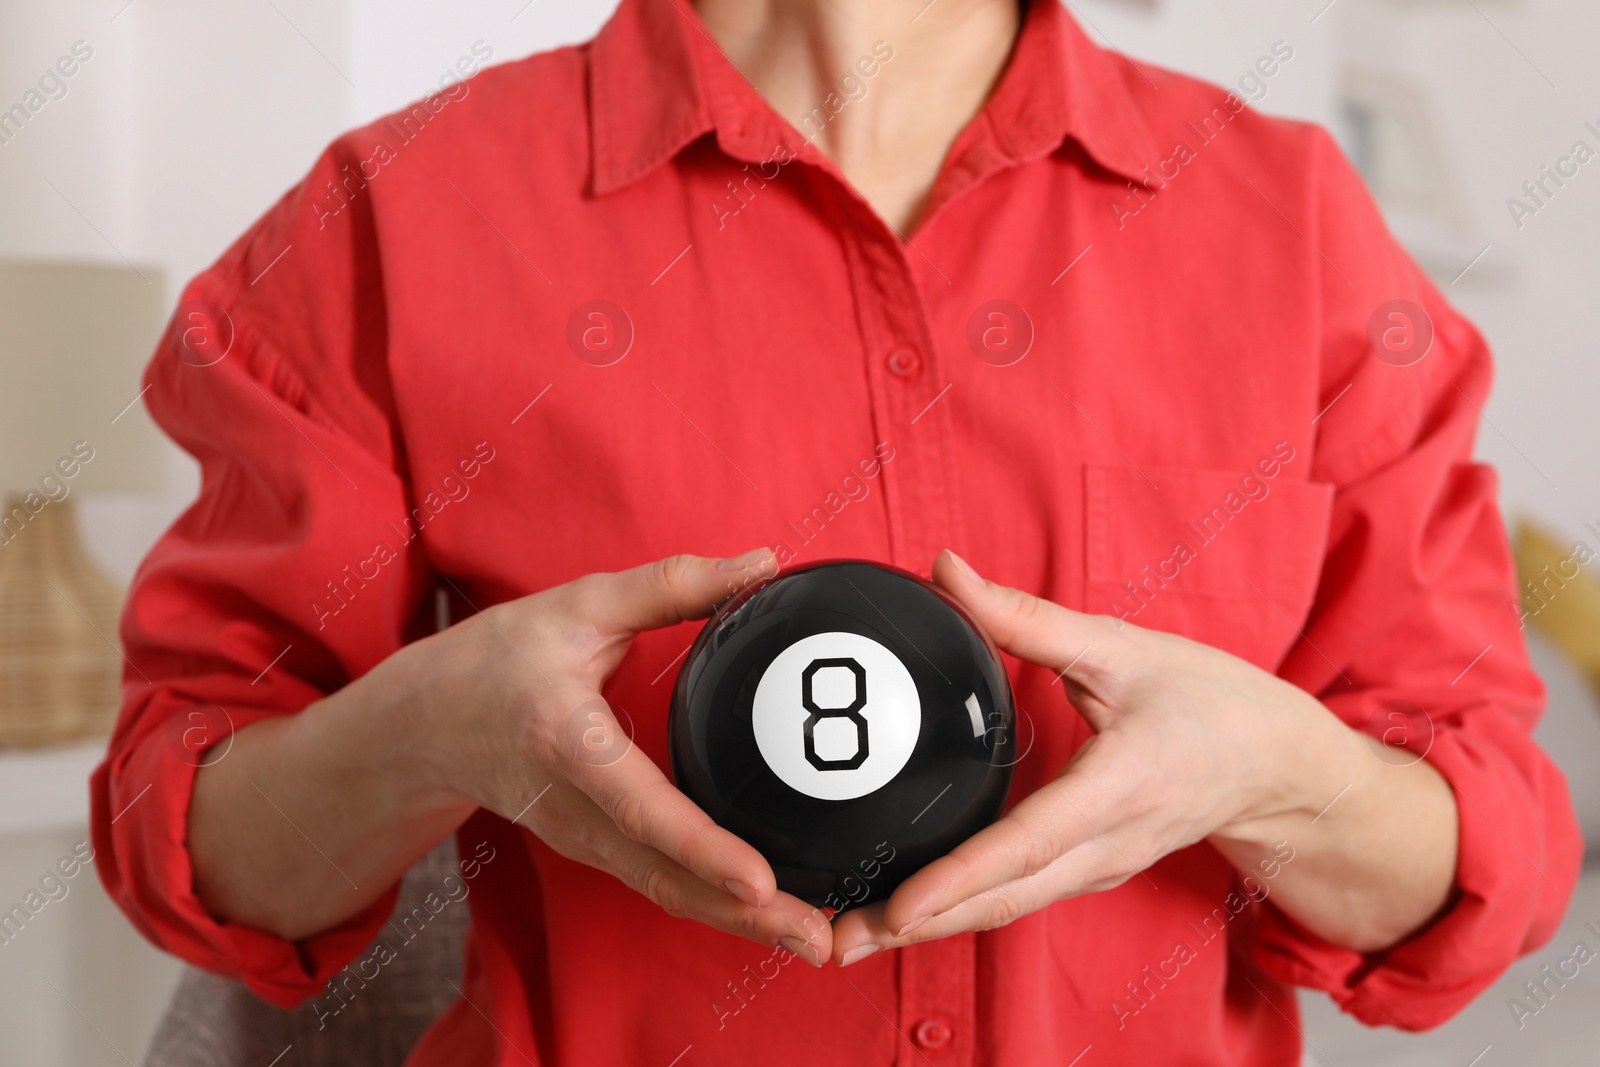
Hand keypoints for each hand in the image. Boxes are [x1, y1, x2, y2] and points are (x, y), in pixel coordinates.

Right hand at [415, 550, 832, 963]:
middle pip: (665, 877)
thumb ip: (673, 584)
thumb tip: (763, 563)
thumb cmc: (497, 659)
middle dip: (745, 915)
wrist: (423, 727)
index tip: (757, 880)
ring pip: (667, 894)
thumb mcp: (579, 604)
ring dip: (740, 924)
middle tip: (821, 940)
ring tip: (815, 941)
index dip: (701, 847)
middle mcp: (574, 809)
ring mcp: (581, 841)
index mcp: (567, 743)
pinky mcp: (595, 850)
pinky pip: (661, 887)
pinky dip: (716, 909)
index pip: (641, 807)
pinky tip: (772, 916)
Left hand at [830, 549, 1371, 964]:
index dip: (961, 878)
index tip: (899, 905)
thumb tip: (945, 571)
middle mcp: (1107, 846)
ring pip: (1007, 909)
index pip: (1030, 843)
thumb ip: (1028, 617)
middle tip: (838, 940)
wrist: (1282, 768)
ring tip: (850, 936)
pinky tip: (907, 906)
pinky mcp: (1091, 872)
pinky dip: (961, 909)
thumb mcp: (1124, 646)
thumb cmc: (1214, 703)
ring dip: (932, 927)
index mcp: (1119, 790)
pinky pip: (1019, 898)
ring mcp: (1100, 869)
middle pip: (1003, 901)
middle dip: (918, 927)